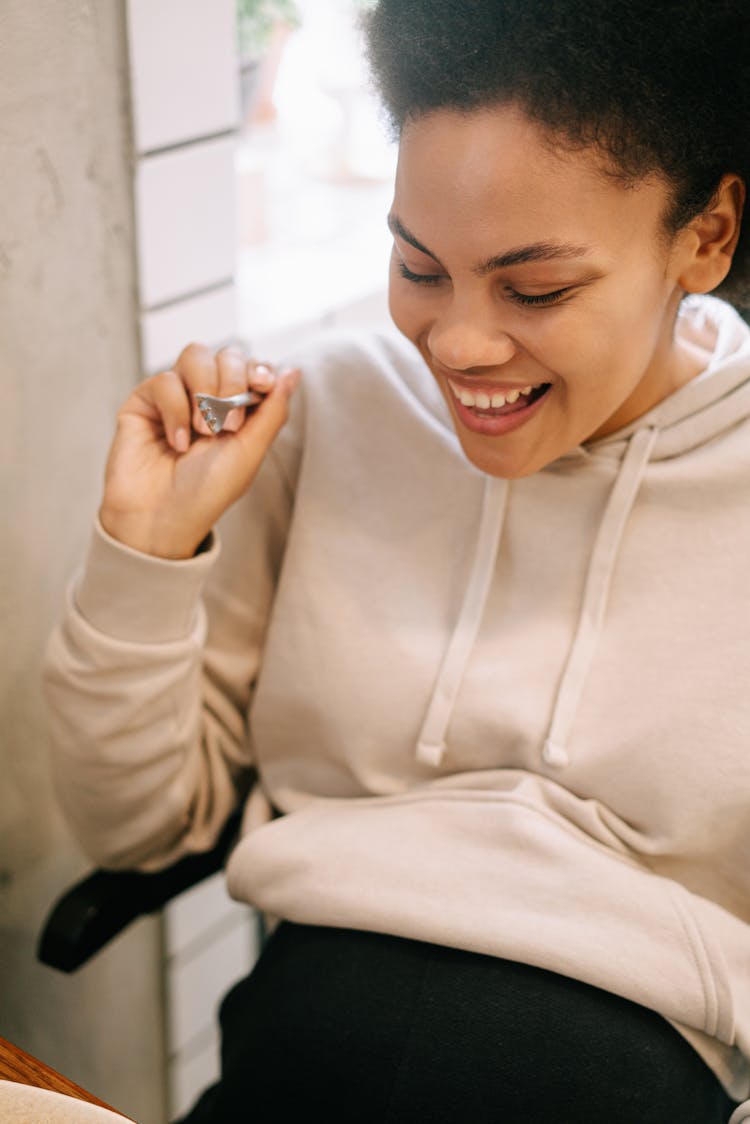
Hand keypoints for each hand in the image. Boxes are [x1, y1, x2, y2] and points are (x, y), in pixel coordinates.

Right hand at [99, 343, 300, 558]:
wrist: (163, 515)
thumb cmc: (208, 491)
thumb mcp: (251, 451)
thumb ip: (274, 410)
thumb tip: (294, 371)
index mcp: (238, 409)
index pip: (253, 366)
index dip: (259, 369)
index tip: (262, 386)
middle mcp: (207, 397)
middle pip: (227, 354)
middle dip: (232, 383)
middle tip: (228, 425)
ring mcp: (176, 396)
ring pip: (195, 355)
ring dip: (205, 392)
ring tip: (203, 431)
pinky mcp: (145, 401)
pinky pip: (164, 380)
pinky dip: (175, 411)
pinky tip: (177, 443)